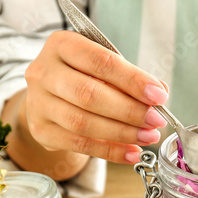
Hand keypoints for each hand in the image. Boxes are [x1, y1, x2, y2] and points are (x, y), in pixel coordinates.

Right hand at [5, 30, 169, 176]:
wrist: (49, 98)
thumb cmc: (82, 76)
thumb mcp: (104, 67)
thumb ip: (130, 77)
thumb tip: (159, 92)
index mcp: (62, 45)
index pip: (100, 62)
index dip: (132, 80)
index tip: (158, 95)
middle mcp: (43, 71)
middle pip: (89, 94)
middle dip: (129, 110)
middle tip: (156, 120)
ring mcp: (38, 102)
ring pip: (83, 122)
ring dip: (122, 132)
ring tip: (148, 136)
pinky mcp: (40, 130)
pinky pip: (79, 144)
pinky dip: (110, 150)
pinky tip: (132, 152)